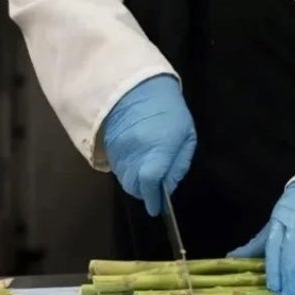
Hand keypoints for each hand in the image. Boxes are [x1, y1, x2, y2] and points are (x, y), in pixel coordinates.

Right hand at [102, 74, 196, 215]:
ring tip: (146, 171)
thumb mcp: (186, 134)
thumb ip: (178, 163)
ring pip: (125, 180)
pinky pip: (118, 169)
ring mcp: (119, 151)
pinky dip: (127, 171)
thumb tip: (168, 186)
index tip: (156, 208)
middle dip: (145, 192)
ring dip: (136, 182)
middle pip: (135, 187)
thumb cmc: (168, 110)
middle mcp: (135, 153)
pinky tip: (136, 160)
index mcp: (158, 149)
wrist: (135, 86)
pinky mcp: (108, 148)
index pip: (151, 183)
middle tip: (155, 186)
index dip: (154, 199)